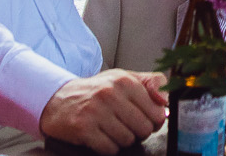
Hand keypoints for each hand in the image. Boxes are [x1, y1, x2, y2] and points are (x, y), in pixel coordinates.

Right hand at [39, 71, 167, 150]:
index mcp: (125, 81)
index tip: (144, 119)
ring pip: (128, 140)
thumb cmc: (96, 91)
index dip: (154, 121)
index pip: (157, 112)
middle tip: (126, 126)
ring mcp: (96, 112)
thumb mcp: (124, 78)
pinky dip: (107, 147)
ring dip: (121, 140)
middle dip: (138, 132)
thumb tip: (167, 101)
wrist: (58, 99)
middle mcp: (110, 94)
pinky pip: (109, 149)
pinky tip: (100, 136)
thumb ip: (151, 83)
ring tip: (111, 129)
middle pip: (144, 128)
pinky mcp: (84, 129)